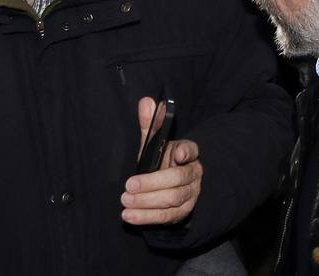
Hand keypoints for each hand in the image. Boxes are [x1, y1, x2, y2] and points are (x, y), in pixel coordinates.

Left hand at [122, 96, 202, 225]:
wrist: (168, 187)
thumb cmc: (159, 161)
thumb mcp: (153, 144)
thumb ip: (150, 125)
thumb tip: (146, 101)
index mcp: (187, 153)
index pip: (191, 150)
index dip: (186, 152)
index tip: (177, 153)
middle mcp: (193, 174)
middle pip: (178, 179)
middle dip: (153, 183)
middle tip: (129, 185)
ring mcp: (190, 194)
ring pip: (173, 199)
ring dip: (147, 202)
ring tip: (126, 200)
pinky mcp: (183, 212)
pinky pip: (167, 217)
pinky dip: (147, 217)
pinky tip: (130, 216)